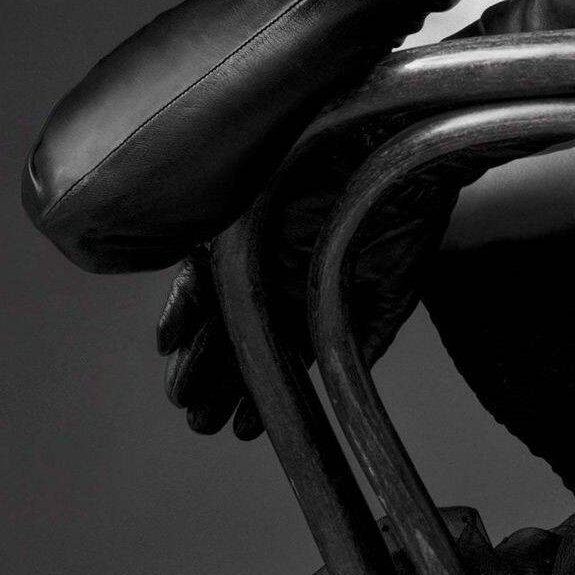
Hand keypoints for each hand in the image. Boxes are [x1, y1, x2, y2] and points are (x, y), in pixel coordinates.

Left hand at [156, 125, 462, 441]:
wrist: (394, 144)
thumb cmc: (404, 206)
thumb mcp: (393, 286)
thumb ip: (364, 334)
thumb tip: (341, 380)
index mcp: (316, 289)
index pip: (280, 349)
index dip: (259, 390)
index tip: (244, 429)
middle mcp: (280, 272)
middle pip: (240, 337)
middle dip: (218, 383)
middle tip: (201, 422)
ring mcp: (255, 248)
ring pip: (215, 314)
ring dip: (197, 358)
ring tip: (185, 399)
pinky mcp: (233, 221)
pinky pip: (198, 268)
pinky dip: (183, 306)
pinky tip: (170, 341)